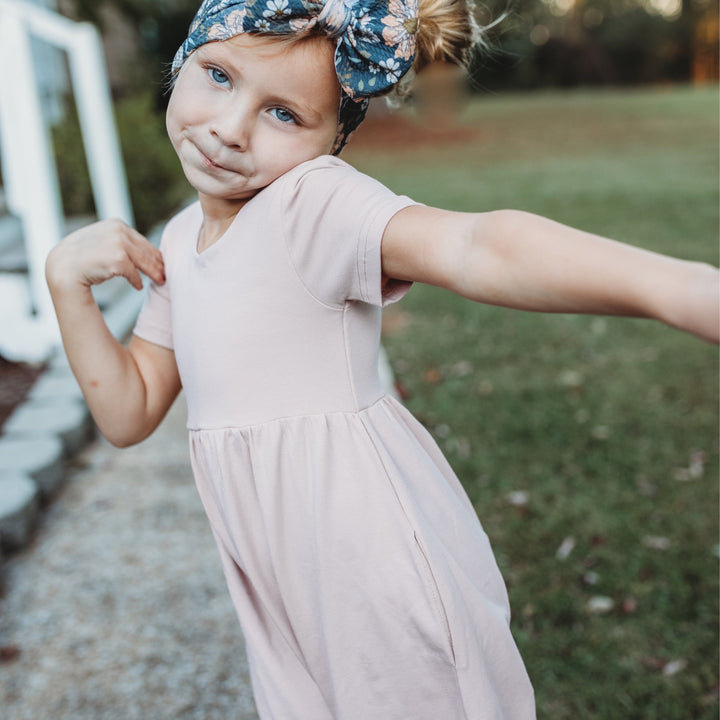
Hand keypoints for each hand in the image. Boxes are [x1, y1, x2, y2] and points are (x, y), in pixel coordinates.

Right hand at [46, 219, 164, 293]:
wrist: (64, 266)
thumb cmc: (83, 256)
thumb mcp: (103, 240)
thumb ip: (120, 241)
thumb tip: (142, 252)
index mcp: (117, 224)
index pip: (141, 241)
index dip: (154, 254)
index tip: (161, 263)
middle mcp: (119, 231)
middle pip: (146, 251)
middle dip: (157, 264)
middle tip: (165, 275)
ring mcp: (118, 244)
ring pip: (144, 261)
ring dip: (153, 273)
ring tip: (160, 281)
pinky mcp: (118, 259)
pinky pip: (134, 273)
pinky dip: (136, 281)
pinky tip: (138, 287)